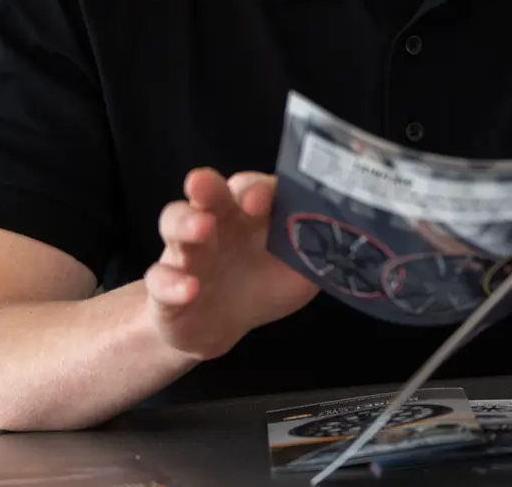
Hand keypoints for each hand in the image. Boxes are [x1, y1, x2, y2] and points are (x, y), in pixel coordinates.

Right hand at [143, 168, 318, 361]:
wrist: (221, 327)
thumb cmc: (263, 284)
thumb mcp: (300, 270)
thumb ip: (320, 251)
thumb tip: (351, 236)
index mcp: (250, 214)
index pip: (252, 188)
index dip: (255, 189)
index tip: (259, 199)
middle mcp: (216, 222)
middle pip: (207, 193)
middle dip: (207, 186)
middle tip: (205, 185)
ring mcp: (187, 251)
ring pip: (175, 222)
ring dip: (185, 222)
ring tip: (200, 231)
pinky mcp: (165, 286)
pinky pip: (160, 278)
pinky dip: (172, 282)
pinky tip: (189, 289)